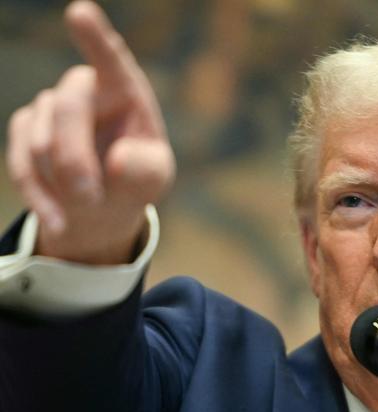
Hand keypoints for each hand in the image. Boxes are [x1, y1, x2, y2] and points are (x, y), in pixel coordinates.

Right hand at [6, 1, 174, 264]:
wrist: (106, 198)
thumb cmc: (137, 176)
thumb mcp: (154, 176)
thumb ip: (146, 169)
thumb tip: (117, 162)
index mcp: (124, 90)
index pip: (111, 60)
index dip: (96, 38)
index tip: (80, 13)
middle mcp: (83, 89)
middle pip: (68, 108)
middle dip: (75, 157)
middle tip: (91, 197)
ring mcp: (48, 108)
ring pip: (40, 142)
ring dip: (64, 183)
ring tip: (90, 206)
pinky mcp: (23, 132)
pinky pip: (22, 166)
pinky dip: (42, 198)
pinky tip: (60, 222)